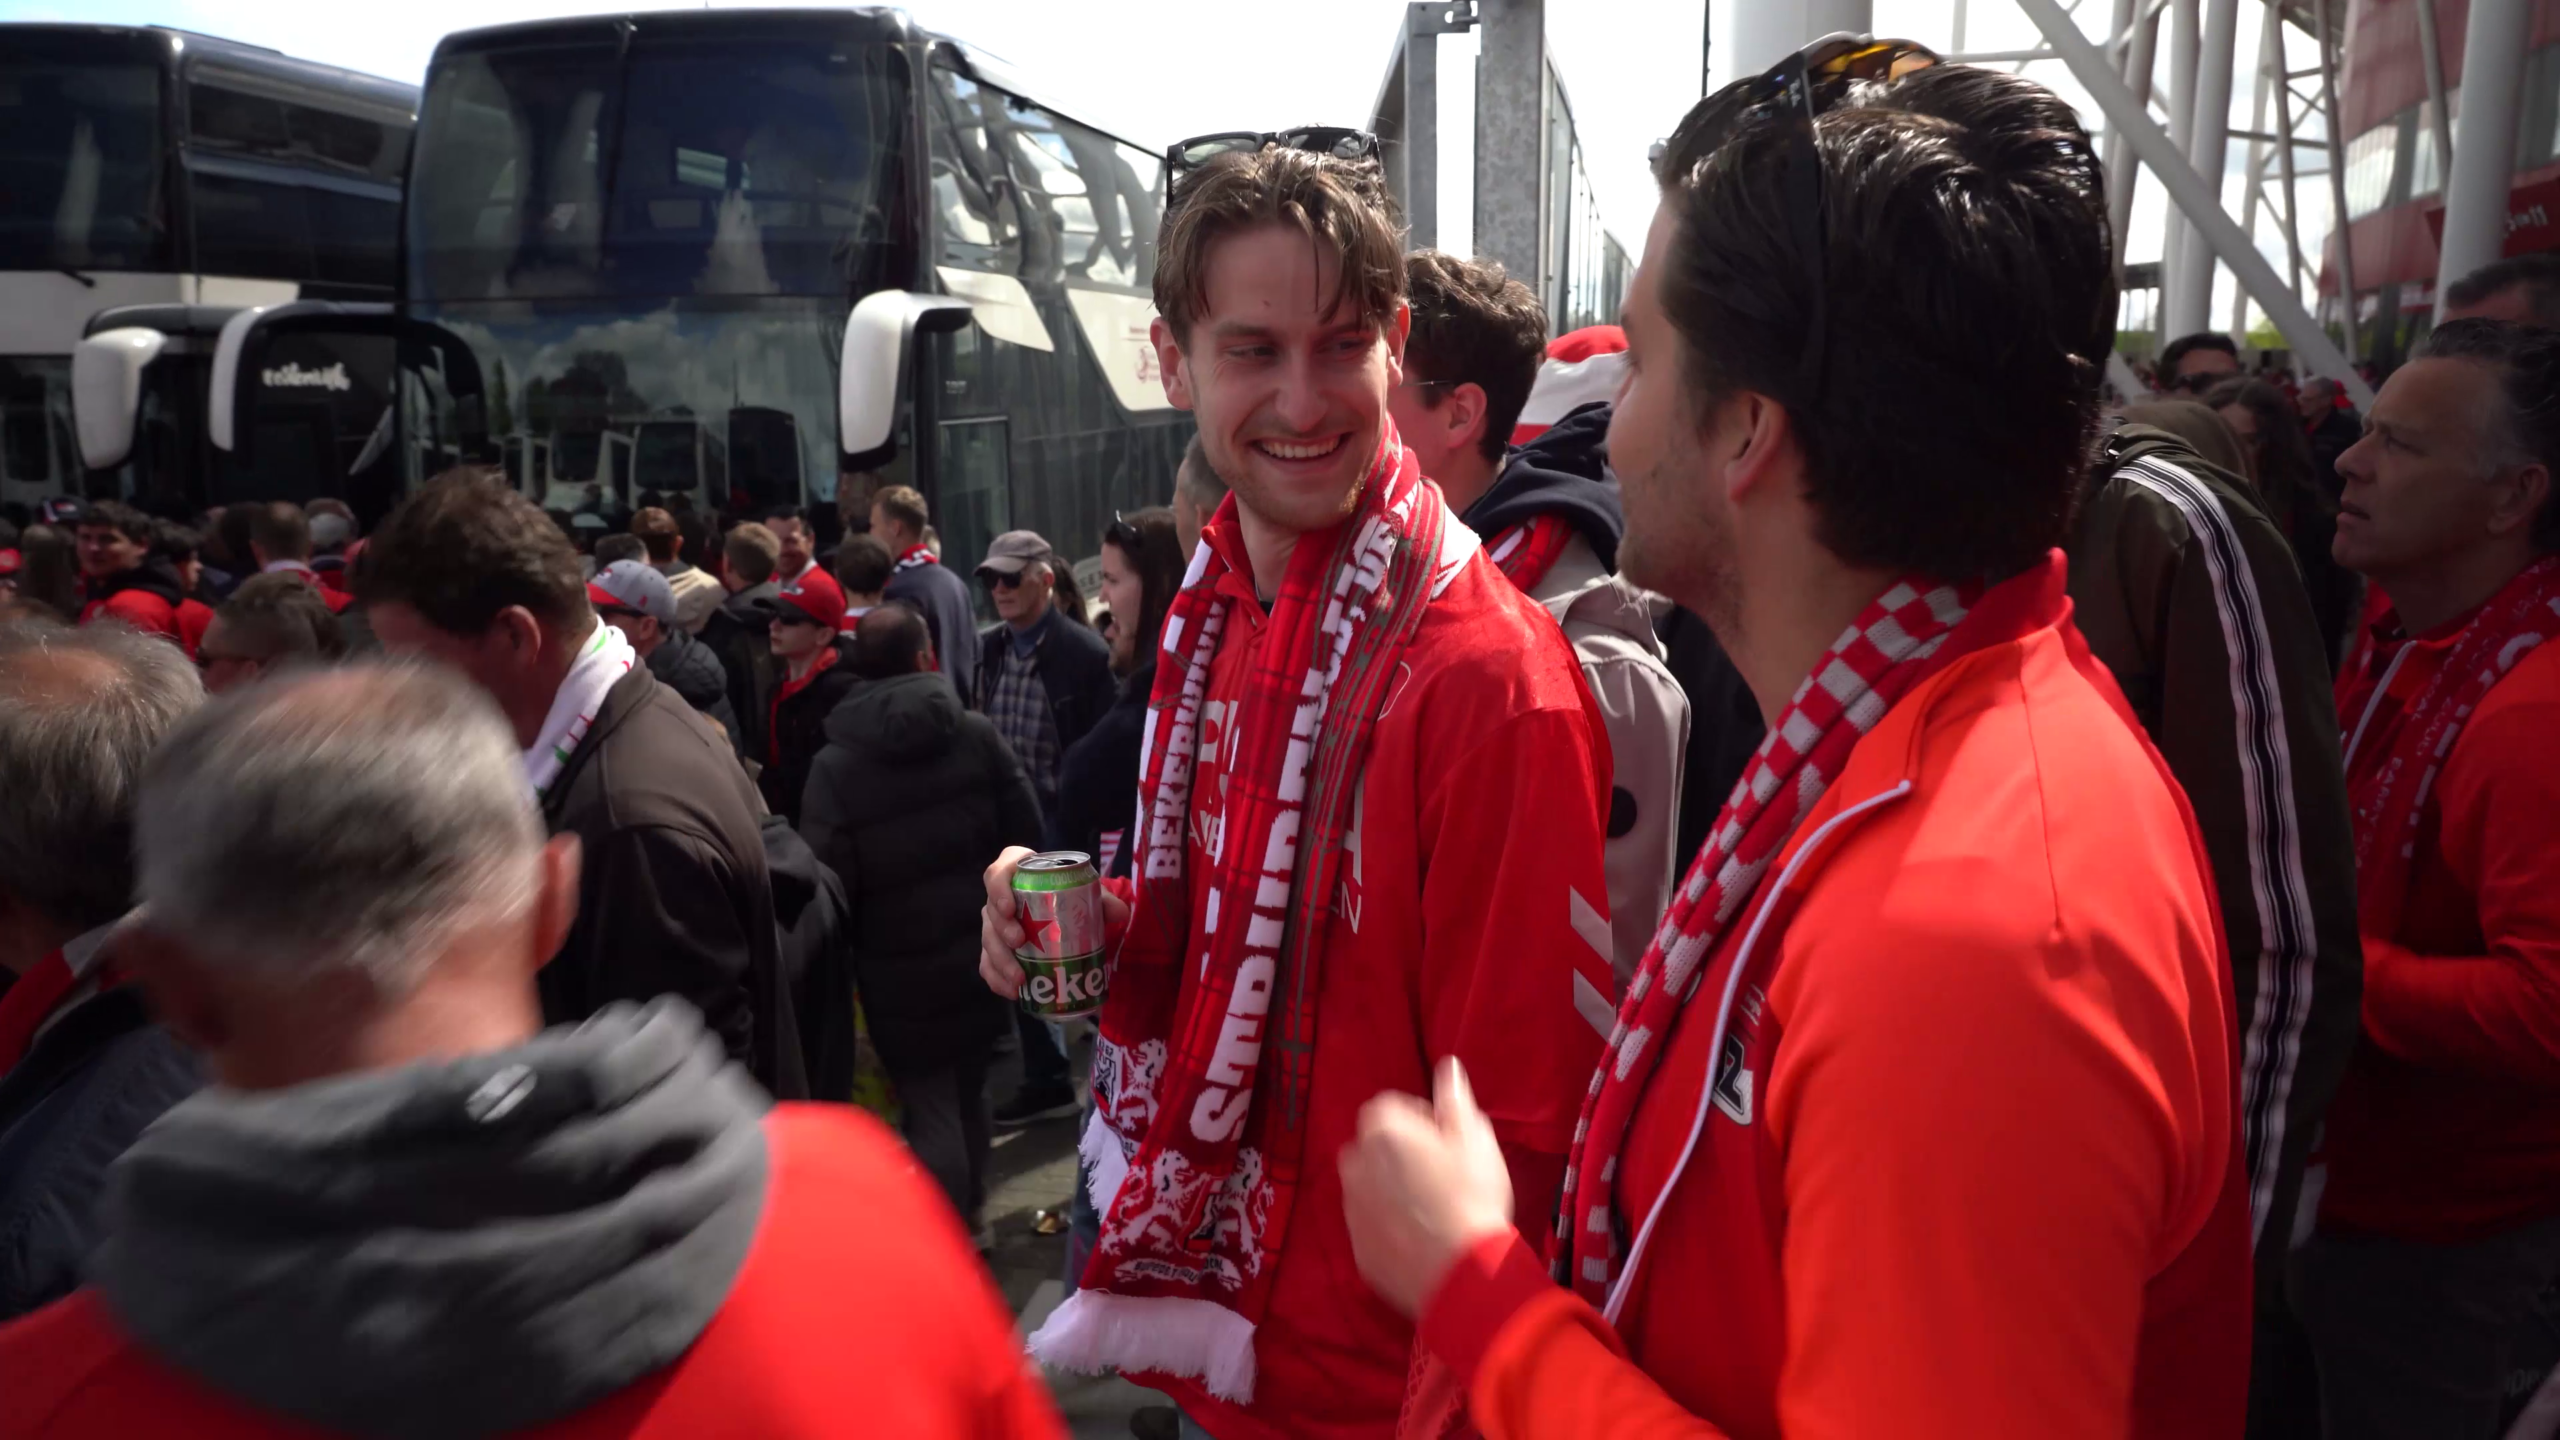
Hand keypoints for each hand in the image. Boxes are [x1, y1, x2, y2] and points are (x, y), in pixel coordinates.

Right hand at [979, 848, 1128, 997]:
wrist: (1067, 912)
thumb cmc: (1070, 894)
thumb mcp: (1087, 893)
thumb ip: (1103, 900)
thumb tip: (1120, 913)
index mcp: (1018, 875)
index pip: (998, 871)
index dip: (998, 887)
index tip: (1009, 907)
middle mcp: (1000, 898)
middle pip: (990, 910)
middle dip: (1001, 929)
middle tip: (1020, 942)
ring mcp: (995, 925)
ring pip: (988, 941)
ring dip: (1000, 962)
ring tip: (1020, 979)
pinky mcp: (996, 949)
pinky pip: (988, 965)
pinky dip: (997, 980)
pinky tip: (1013, 992)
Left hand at [1339, 1057, 1515, 1318]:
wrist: (1461, 1274)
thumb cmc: (1472, 1196)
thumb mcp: (1474, 1137)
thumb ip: (1454, 1098)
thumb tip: (1447, 1066)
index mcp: (1382, 1129)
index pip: (1390, 1106)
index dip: (1420, 1118)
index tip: (1446, 1139)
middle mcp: (1355, 1163)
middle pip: (1374, 1145)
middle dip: (1399, 1151)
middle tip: (1439, 1172)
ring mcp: (1351, 1208)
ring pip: (1369, 1184)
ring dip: (1390, 1187)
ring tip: (1431, 1208)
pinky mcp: (1357, 1247)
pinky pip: (1371, 1223)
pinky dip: (1387, 1224)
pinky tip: (1420, 1237)